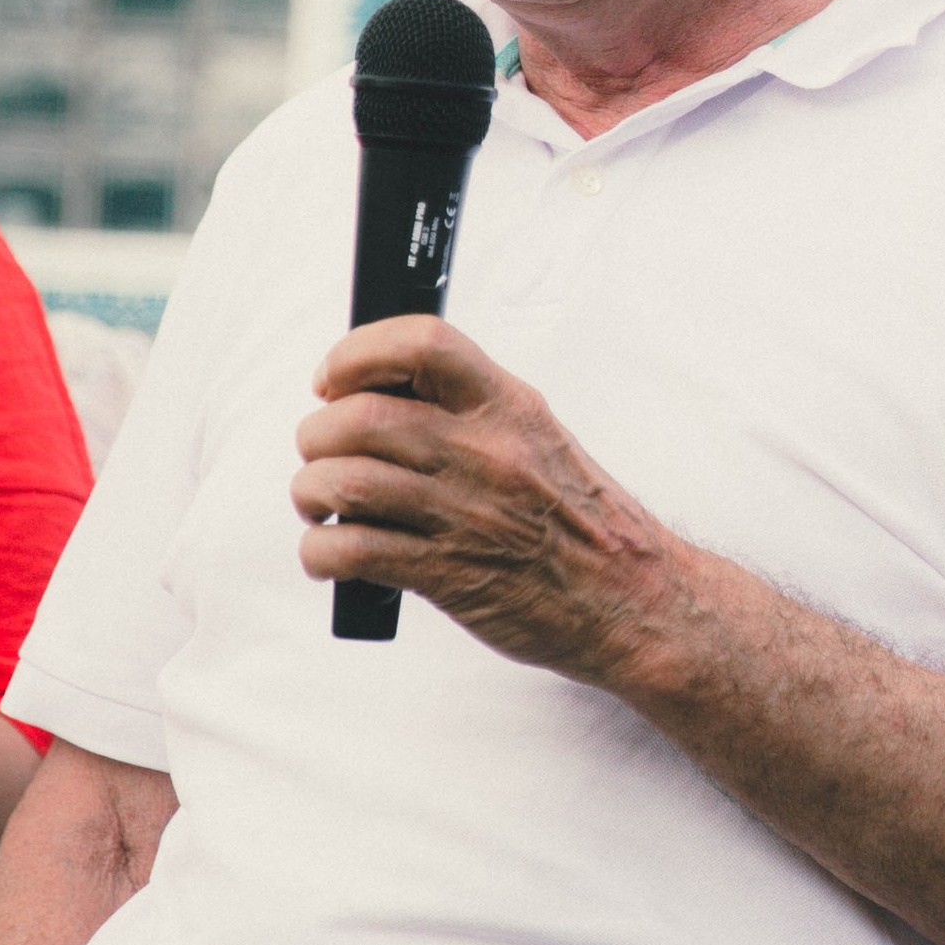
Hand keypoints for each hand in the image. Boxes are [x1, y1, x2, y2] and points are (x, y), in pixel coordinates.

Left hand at [292, 317, 677, 681]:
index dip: (358, 352)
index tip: (334, 378)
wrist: (634, 601)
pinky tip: (329, 558)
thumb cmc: (585, 525)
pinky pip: (351, 551)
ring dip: (310, 492)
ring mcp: (464, 513)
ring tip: (318, 504)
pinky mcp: (447, 574)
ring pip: (344, 481)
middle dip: (317, 436)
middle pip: (360, 417)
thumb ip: (472, 416)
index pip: (423, 344)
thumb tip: (379, 400)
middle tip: (320, 454)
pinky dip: (320, 554)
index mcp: (509, 408)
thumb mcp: (540, 442)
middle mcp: (485, 453)